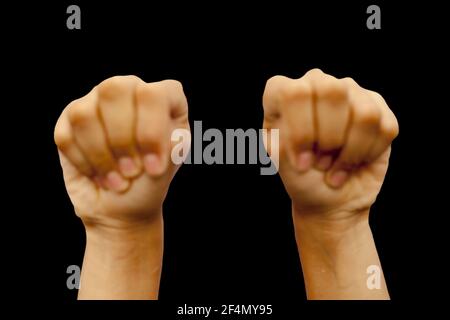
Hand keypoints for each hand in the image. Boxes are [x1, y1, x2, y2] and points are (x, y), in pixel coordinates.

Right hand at [54, 76, 189, 228]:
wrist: (121, 208)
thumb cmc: (149, 182)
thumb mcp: (168, 166)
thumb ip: (170, 147)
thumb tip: (165, 137)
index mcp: (163, 97)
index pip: (154, 93)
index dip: (151, 131)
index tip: (154, 168)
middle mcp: (129, 89)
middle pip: (115, 90)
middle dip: (121, 140)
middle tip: (132, 171)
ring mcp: (97, 101)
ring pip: (85, 114)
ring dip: (101, 156)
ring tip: (117, 179)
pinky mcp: (69, 120)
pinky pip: (66, 136)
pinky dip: (84, 164)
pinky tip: (98, 175)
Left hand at [263, 69, 397, 221]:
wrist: (331, 197)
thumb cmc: (301, 178)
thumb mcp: (281, 166)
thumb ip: (279, 146)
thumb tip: (284, 138)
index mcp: (284, 92)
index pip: (294, 94)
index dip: (301, 132)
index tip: (301, 163)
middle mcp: (317, 82)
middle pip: (331, 90)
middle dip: (329, 138)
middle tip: (321, 163)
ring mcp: (350, 91)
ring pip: (364, 113)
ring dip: (350, 152)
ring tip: (336, 166)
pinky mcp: (378, 107)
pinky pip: (384, 128)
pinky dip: (368, 155)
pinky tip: (355, 162)